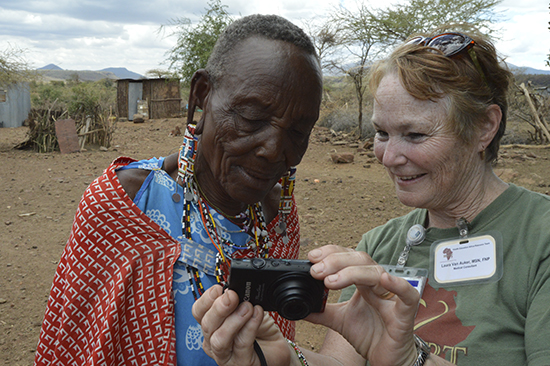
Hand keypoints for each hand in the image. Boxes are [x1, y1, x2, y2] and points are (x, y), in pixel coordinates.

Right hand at [192, 285, 290, 365]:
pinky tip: (257, 315)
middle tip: (232, 296)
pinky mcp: (240, 363)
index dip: (206, 299)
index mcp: (212, 325)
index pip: (198, 312)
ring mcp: (225, 355)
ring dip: (233, 320)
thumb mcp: (248, 308)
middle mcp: (213, 341)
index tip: (219, 288)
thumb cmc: (261, 329)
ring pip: (219, 339)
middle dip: (219, 308)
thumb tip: (235, 289)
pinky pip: (241, 344)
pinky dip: (250, 327)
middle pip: (206, 325)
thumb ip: (239, 300)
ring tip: (247, 307)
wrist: (278, 347)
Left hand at [306, 245, 418, 365]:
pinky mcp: (405, 313)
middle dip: (336, 261)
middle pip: (360, 259)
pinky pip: (408, 294)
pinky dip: (397, 284)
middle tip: (316, 270)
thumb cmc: (371, 336)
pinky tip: (384, 279)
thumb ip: (322, 311)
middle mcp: (377, 284)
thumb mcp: (340, 321)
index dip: (331, 253)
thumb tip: (300, 306)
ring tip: (330, 281)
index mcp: (362, 281)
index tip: (312, 258)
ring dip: (352, 273)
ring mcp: (391, 296)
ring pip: (375, 273)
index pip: (348, 256)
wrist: (387, 360)